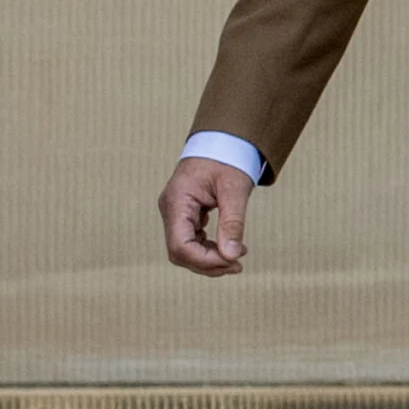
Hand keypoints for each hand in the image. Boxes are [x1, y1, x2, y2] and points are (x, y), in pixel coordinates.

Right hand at [160, 156, 253, 276]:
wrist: (222, 143)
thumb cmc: (227, 160)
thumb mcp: (235, 189)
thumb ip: (233, 222)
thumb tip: (232, 256)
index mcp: (177, 202)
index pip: (180, 245)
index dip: (205, 260)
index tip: (233, 261)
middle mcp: (170, 210)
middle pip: (179, 252)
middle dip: (208, 264)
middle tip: (238, 265)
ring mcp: (175, 214)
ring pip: (184, 250)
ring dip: (210, 260)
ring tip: (238, 259)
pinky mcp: (185, 216)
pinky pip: (192, 241)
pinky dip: (210, 250)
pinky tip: (231, 248)